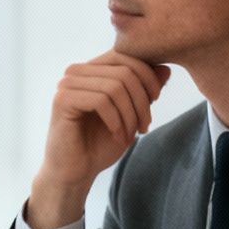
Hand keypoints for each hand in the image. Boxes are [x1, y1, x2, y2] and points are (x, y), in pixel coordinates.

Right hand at [30, 52, 171, 228]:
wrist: (75, 172)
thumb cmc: (100, 143)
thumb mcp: (131, 114)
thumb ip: (144, 91)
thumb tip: (165, 69)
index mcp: (92, 69)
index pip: (126, 56)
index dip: (148, 77)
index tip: (155, 102)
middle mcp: (77, 71)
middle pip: (125, 71)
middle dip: (142, 101)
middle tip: (144, 127)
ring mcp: (67, 83)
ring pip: (115, 86)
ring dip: (130, 115)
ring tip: (131, 135)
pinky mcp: (62, 99)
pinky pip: (101, 100)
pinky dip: (116, 121)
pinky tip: (117, 136)